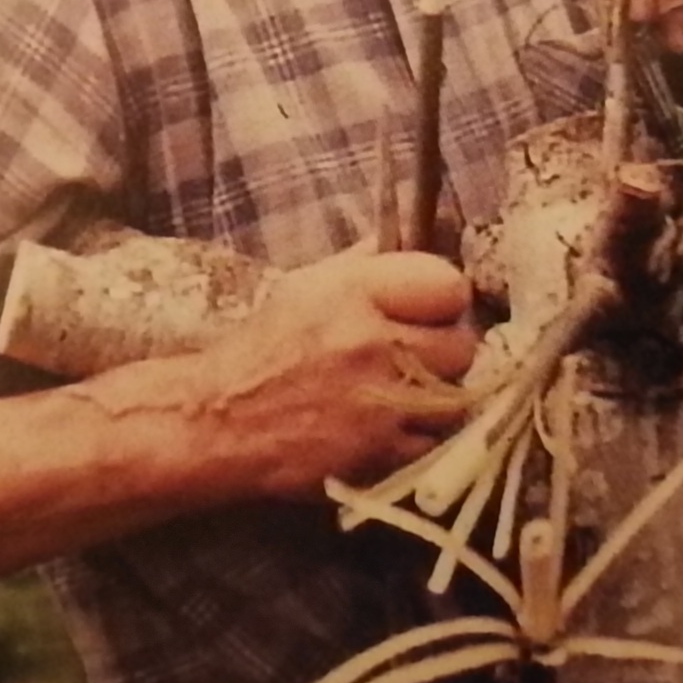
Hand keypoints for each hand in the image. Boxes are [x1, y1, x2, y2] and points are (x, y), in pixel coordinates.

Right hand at [195, 248, 475, 498]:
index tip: (433, 310)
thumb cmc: (265, 347)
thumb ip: (368, 261)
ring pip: (455, 398)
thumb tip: (421, 227)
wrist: (220, 419)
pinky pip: (434, 443)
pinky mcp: (379, 454)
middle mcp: (372, 343)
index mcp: (356, 292)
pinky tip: (393, 427)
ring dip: (439, 397)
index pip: (448, 284)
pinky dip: (420, 438)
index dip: (446, 298)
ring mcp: (380, 404)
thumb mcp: (309, 285)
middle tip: (423, 355)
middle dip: (446, 349)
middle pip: (462, 344)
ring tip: (410, 394)